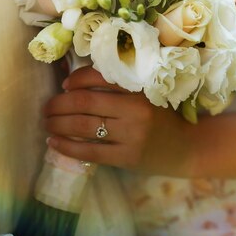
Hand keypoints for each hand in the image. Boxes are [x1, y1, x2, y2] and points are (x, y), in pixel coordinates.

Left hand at [43, 66, 194, 176]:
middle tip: (46, 106)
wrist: (189, 147)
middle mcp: (134, 110)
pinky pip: (90, 152)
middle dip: (59, 103)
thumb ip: (119, 85)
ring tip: (46, 122)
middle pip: (85, 102)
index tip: (64, 84)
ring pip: (84, 126)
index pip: (99, 77)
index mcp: (139, 88)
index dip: (76, 79)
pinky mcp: (126, 158)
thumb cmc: (164, 116)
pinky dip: (68, 147)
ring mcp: (130, 136)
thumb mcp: (147, 92)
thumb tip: (72, 83)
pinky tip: (54, 142)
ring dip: (58, 123)